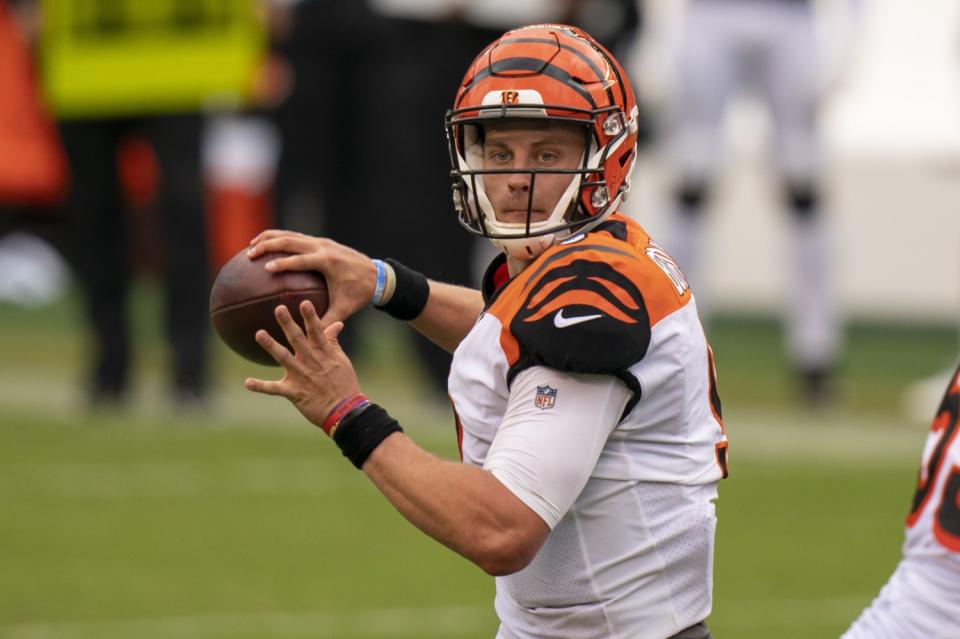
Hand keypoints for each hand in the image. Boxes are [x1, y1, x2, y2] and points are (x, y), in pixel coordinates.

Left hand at [244, 300, 361, 429]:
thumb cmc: (344, 383)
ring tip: (259, 334)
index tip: (304, 303)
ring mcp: (301, 377)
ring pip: (284, 358)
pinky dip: (260, 386)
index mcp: (324, 353)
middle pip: (298, 339)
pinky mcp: (294, 393)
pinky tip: (247, 382)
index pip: (317, 331)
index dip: (311, 317)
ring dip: (271, 346)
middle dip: (288, 324)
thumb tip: (336, 323)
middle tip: (279, 308)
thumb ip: (333, 341)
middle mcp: (311, 362)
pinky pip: (275, 389)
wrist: (344, 411)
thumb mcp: (342, 360)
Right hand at [247, 230, 376, 326]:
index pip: (300, 260)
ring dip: (269, 237)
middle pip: (290, 241)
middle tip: (249, 254)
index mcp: (328, 261)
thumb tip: (307, 338)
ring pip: (290, 234)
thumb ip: (326, 322)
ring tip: (250, 245)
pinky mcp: (321, 241)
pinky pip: (296, 237)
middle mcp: (323, 247)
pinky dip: (279, 238)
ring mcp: (321, 241)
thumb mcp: (344, 308)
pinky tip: (266, 246)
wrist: (377, 274)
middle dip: (268, 245)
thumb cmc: (359, 293)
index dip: (282, 263)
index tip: (265, 268)